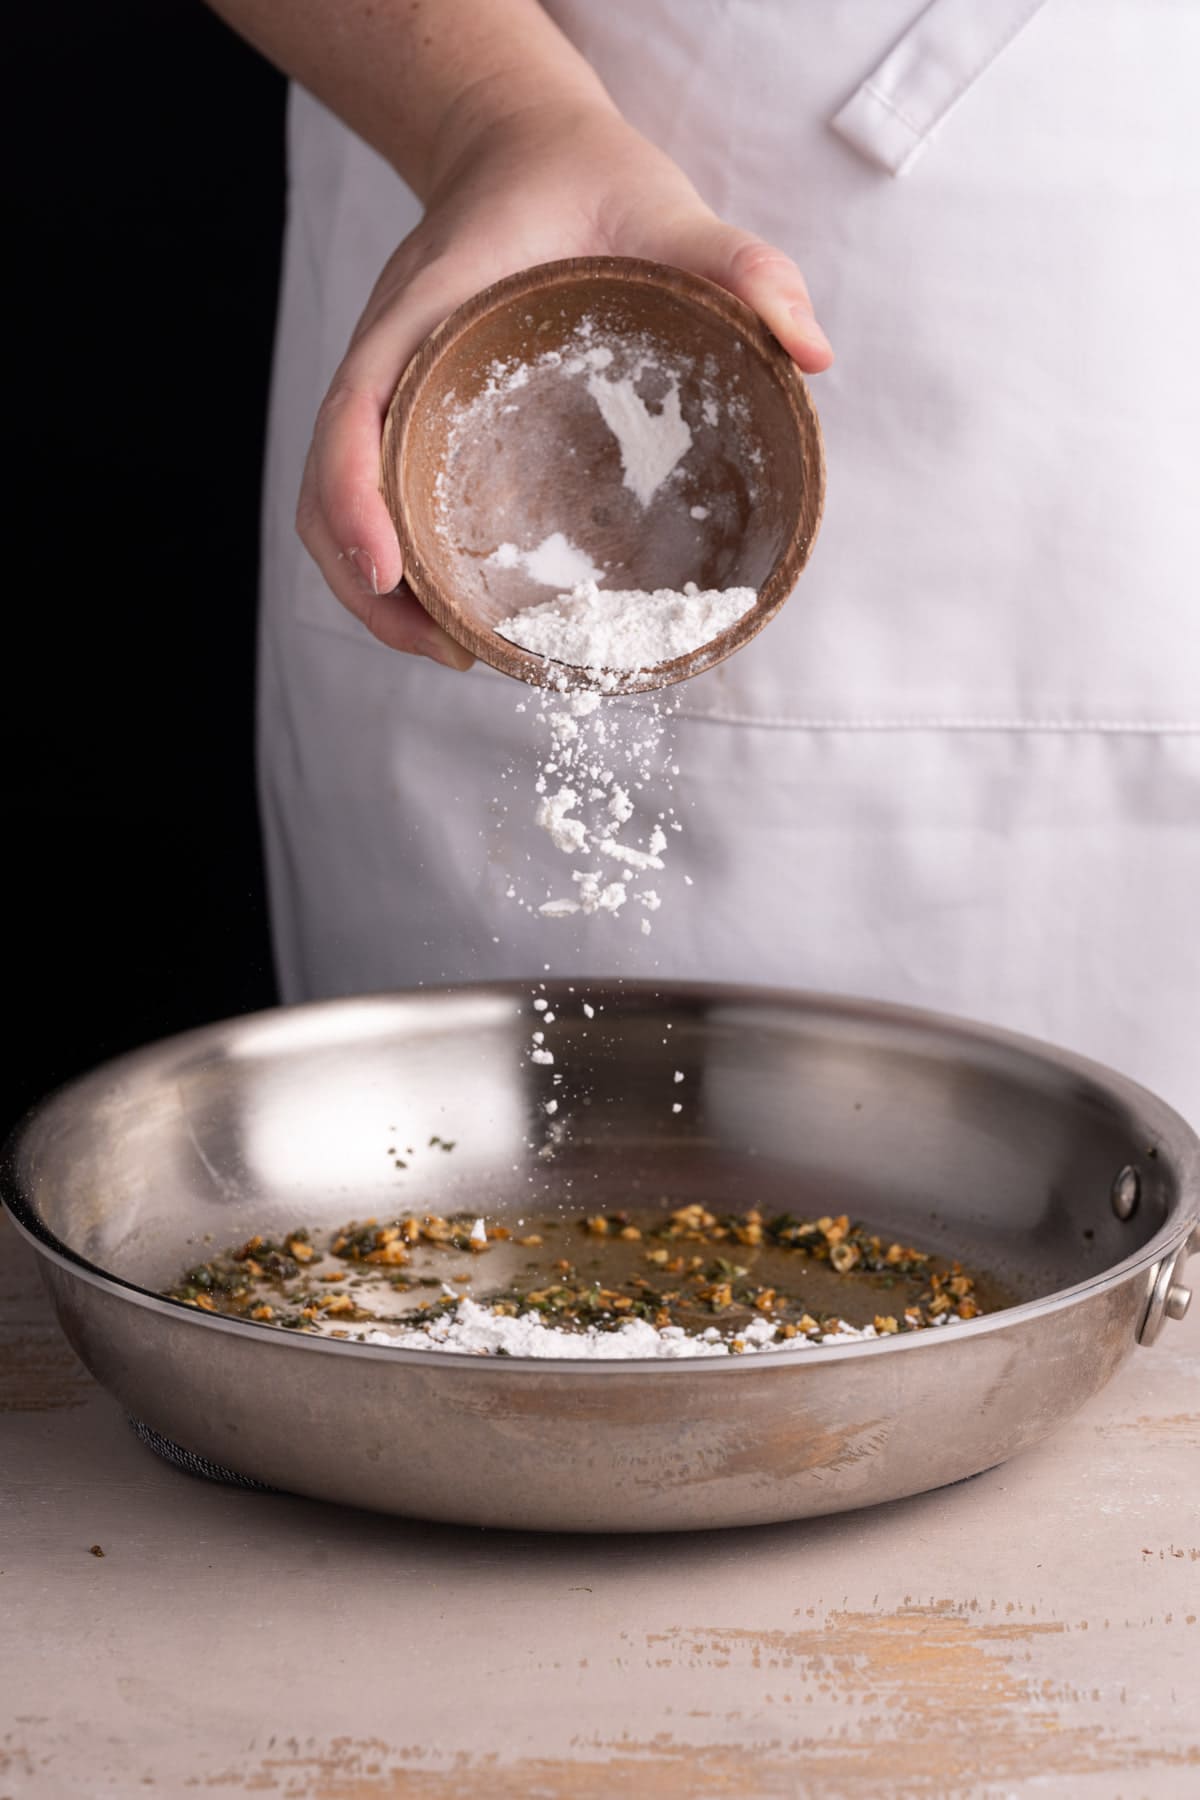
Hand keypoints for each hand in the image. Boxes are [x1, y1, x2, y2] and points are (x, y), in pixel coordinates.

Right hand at [297, 106, 833, 667]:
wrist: (522, 147)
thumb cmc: (584, 178)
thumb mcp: (666, 207)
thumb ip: (740, 266)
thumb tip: (812, 352)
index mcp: (424, 312)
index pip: (354, 413)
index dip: (353, 498)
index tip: (388, 572)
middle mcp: (390, 360)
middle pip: (328, 489)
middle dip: (367, 584)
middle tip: (451, 651)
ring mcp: (394, 393)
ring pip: (339, 505)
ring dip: (376, 592)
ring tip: (454, 651)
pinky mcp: (412, 416)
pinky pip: (377, 495)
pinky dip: (400, 562)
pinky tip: (457, 605)